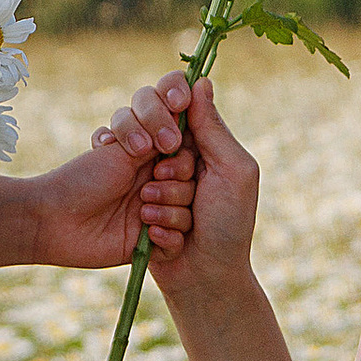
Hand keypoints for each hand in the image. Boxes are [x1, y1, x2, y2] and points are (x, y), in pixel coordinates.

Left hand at [27, 102, 198, 272]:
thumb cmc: (83, 179)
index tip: (172, 129)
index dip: (182, 123)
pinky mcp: (155, 240)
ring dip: (168, 204)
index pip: (183, 130)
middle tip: (153, 175)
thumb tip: (182, 110)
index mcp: (149, 148)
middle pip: (192, 169)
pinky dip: (168, 235)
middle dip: (177, 171)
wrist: (57, 221)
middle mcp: (157, 175)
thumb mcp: (119, 148)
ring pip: (190, 204)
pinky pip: (180, 238)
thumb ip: (154, 131)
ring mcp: (158, 207)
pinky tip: (146, 232)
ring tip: (141, 208)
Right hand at [102, 77, 258, 308]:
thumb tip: (201, 81)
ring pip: (138, 173)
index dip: (170, 116)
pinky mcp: (133, 209)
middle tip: (190, 193)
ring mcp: (150, 183)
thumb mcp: (234, 172)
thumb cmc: (229, 225)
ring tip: (183, 224)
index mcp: (202, 144)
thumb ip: (215, 129)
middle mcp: (174, 158)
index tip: (173, 138)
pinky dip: (152, 222)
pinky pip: (126, 200)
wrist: (206, 279)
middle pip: (151, 140)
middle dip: (172, 174)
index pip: (176, 109)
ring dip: (163, 202)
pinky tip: (165, 238)